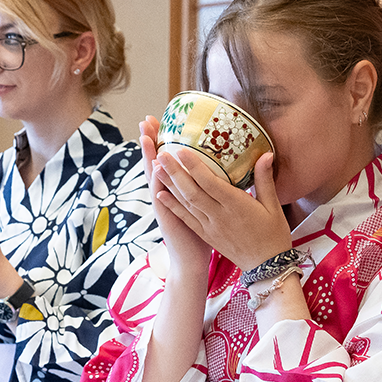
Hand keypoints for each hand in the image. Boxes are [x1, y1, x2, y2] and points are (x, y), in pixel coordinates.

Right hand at [139, 116, 210, 277]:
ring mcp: (164, 206)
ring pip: (156, 176)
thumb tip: (236, 165)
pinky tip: (155, 170)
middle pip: (157, 162)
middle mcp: (167, 195)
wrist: (192, 262)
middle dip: (152, 141)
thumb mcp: (208, 208)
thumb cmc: (203, 236)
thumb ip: (215, 186)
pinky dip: (157, 184)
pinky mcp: (167, 218)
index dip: (164, 140)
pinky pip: (161, 198)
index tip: (162, 119)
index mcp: (178, 191)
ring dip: (150, 157)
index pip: (170, 160)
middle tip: (146, 119)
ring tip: (146, 136)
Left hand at [150, 132, 290, 271]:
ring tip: (156, 168)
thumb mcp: (273, 206)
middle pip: (192, 192)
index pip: (211, 183)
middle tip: (161, 154)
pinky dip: (172, 205)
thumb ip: (265, 179)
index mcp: (236, 206)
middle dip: (175, 172)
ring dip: (169, 185)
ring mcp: (209, 226)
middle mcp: (219, 216)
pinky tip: (160, 194)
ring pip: (185, 203)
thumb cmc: (273, 234)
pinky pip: (185, 218)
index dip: (195, 167)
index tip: (182, 150)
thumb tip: (266, 153)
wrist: (265, 267)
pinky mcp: (205, 234)